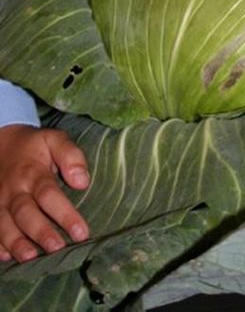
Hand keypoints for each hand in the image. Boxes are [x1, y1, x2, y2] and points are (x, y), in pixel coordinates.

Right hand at [0, 124, 89, 262]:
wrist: (1, 144)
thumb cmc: (35, 147)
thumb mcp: (54, 140)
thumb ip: (70, 155)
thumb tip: (82, 182)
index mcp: (33, 173)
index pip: (49, 195)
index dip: (65, 214)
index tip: (82, 233)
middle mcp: (14, 191)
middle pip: (26, 214)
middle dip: (41, 232)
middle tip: (57, 248)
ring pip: (5, 225)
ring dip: (17, 243)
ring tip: (31, 258)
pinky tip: (6, 257)